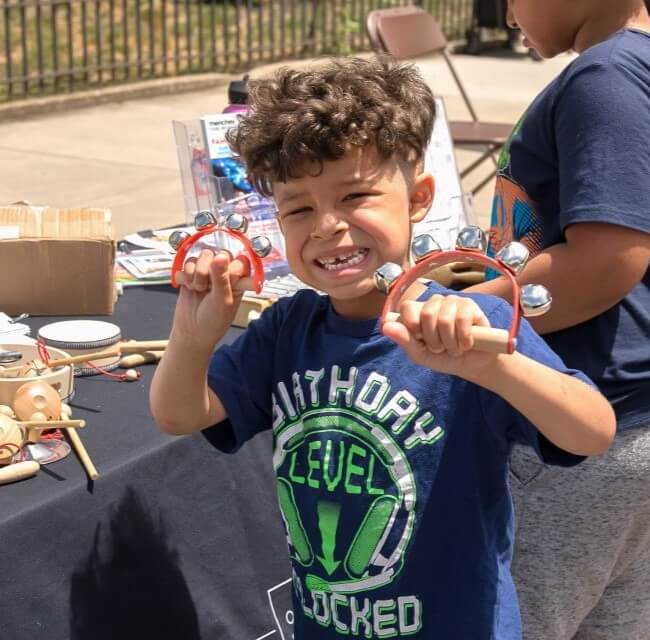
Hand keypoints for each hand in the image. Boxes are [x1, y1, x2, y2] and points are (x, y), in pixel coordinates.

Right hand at [171, 249, 252, 351]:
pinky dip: (186, 275)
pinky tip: (188, 287)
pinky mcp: (192, 273)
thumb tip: (221, 256)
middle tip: (207, 287)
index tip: (226, 281)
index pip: (241, 260)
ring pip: (203, 256)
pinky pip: (188, 262)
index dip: (231, 268)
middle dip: (210, 270)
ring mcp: (208, 272)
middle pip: (219, 254)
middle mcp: (225, 273)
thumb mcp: (222, 301)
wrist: (191, 332)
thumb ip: (221, 278)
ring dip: (197, 273)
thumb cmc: (213, 320)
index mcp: (238, 280)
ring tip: (198, 289)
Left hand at [381, 295, 499, 378]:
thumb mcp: (420, 354)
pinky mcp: (470, 305)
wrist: (472, 365)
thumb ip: (404, 340)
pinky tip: (467, 343)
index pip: (407, 306)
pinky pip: (462, 319)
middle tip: (441, 348)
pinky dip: (464, 338)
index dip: (413, 325)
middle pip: (427, 314)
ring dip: (450, 342)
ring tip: (454, 348)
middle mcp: (433, 304)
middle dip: (434, 340)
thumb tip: (385, 326)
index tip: (420, 339)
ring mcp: (452, 302)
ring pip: (444, 319)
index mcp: (418, 313)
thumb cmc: (444, 358)